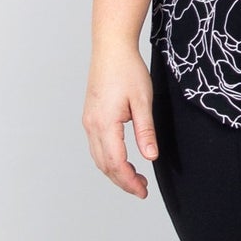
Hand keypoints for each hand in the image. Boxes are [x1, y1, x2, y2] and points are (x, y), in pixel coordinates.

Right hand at [83, 40, 158, 198]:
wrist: (111, 48)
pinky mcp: (90, 117)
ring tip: (136, 178)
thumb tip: (151, 157)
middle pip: (105, 165)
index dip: (130, 181)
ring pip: (99, 158)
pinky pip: (96, 147)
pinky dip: (109, 160)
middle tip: (142, 189)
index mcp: (105, 123)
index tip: (143, 191)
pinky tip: (123, 160)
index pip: (116, 163)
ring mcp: (89, 121)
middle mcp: (92, 125)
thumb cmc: (128, 70)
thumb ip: (146, 131)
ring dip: (115, 172)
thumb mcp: (143, 101)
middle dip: (123, 181)